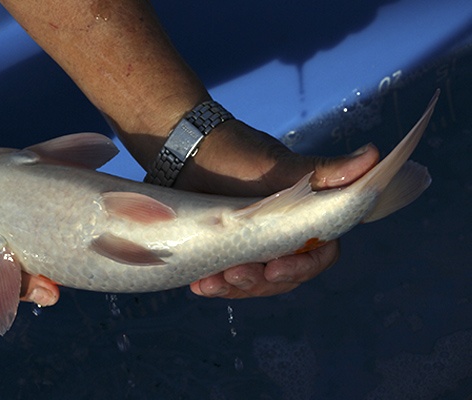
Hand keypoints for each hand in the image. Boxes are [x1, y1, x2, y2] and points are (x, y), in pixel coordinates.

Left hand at [180, 120, 379, 298]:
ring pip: (255, 282)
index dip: (303, 268)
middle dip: (261, 282)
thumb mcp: (276, 165)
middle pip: (285, 276)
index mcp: (304, 219)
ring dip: (236, 288)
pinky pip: (226, 278)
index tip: (277, 268)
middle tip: (235, 275)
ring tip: (212, 283)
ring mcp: (252, 246)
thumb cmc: (237, 153)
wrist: (187, 149)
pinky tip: (199, 286)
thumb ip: (323, 170)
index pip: (320, 254)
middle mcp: (281, 236)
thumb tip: (374, 156)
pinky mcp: (226, 251)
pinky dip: (215, 285)